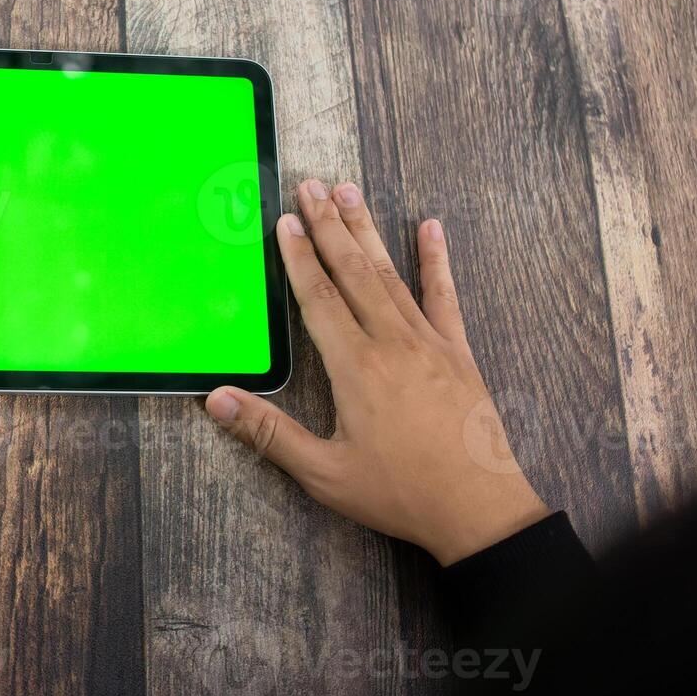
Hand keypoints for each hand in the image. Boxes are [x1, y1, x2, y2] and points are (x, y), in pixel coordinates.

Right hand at [203, 179, 548, 564]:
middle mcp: (392, 343)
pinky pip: (444, 296)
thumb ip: (270, 434)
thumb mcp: (324, 474)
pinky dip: (437, 260)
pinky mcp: (459, 353)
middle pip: (354, 272)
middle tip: (311, 185)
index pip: (319, 299)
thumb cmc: (399, 494)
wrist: (479, 510)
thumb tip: (217, 400)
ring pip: (392, 274)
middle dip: (329, 226)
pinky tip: (431, 228)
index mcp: (356, 368)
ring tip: (349, 192)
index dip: (300, 258)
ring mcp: (430, 343)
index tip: (287, 221)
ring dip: (367, 231)